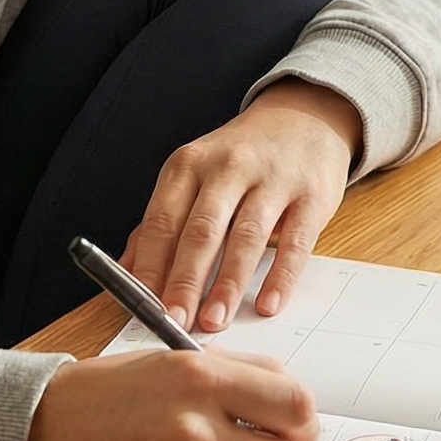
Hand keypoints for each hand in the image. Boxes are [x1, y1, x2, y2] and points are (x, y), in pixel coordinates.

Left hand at [122, 79, 359, 332]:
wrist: (304, 118)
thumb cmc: (241, 159)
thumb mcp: (195, 176)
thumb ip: (163, 221)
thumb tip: (128, 271)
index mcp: (189, 165)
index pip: (162, 221)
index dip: (150, 266)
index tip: (143, 307)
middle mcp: (228, 168)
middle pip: (201, 230)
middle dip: (185, 281)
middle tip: (174, 321)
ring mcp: (272, 180)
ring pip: (245, 236)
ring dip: (227, 283)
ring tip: (213, 320)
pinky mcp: (311, 196)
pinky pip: (295, 242)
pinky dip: (280, 277)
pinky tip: (267, 305)